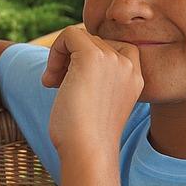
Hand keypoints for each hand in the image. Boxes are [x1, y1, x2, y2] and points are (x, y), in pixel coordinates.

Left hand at [42, 26, 143, 160]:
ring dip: (60, 58)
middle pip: (93, 42)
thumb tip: (71, 56)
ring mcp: (112, 59)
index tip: (75, 81)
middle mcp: (128, 65)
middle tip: (57, 85)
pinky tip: (49, 80)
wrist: (88, 151)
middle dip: (70, 60)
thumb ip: (97, 80)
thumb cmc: (86, 138)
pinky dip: (55, 51)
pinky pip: (69, 34)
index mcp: (135, 78)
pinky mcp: (91, 56)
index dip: (90, 58)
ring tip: (52, 83)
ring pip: (80, 37)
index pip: (115, 48)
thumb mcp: (100, 103)